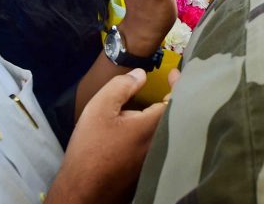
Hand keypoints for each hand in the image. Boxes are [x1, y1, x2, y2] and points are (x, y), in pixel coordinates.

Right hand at [47, 70, 174, 203]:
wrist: (84, 189)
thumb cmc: (91, 148)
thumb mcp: (100, 108)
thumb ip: (122, 86)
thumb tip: (140, 74)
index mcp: (154, 126)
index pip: (178, 99)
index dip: (179, 83)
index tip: (172, 74)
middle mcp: (162, 143)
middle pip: (176, 116)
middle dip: (172, 99)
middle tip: (164, 86)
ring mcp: (157, 158)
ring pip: (167, 131)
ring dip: (163, 116)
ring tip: (153, 103)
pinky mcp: (150, 169)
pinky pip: (159, 143)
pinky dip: (156, 131)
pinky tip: (142, 128)